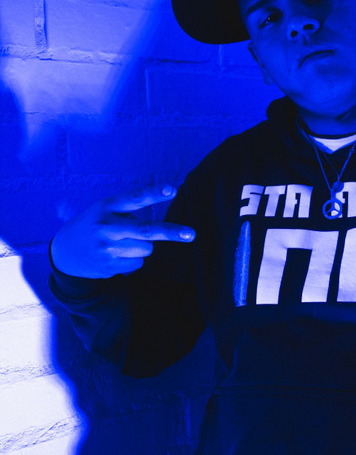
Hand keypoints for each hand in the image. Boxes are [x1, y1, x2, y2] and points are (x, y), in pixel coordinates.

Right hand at [50, 185, 195, 278]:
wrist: (64, 253)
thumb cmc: (95, 224)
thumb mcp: (104, 209)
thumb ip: (128, 210)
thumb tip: (161, 227)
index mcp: (106, 206)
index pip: (135, 198)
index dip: (155, 193)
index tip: (172, 189)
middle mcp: (106, 226)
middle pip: (146, 230)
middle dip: (171, 232)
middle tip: (191, 234)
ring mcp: (106, 248)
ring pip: (147, 248)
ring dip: (142, 246)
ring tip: (122, 243)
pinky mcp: (108, 266)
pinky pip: (138, 263)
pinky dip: (133, 260)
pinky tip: (116, 255)